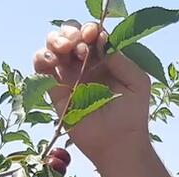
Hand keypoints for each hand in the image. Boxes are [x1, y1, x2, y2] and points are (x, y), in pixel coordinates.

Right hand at [33, 23, 151, 167]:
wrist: (118, 144)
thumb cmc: (132, 115)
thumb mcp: (137, 82)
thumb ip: (121, 59)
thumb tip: (101, 41)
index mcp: (104, 60)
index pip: (92, 34)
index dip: (90, 29)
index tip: (94, 36)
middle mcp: (85, 65)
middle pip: (70, 35)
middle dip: (71, 31)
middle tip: (80, 44)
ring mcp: (69, 77)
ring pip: (53, 47)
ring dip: (56, 40)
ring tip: (66, 49)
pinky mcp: (55, 91)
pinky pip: (41, 68)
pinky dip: (41, 57)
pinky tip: (52, 60)